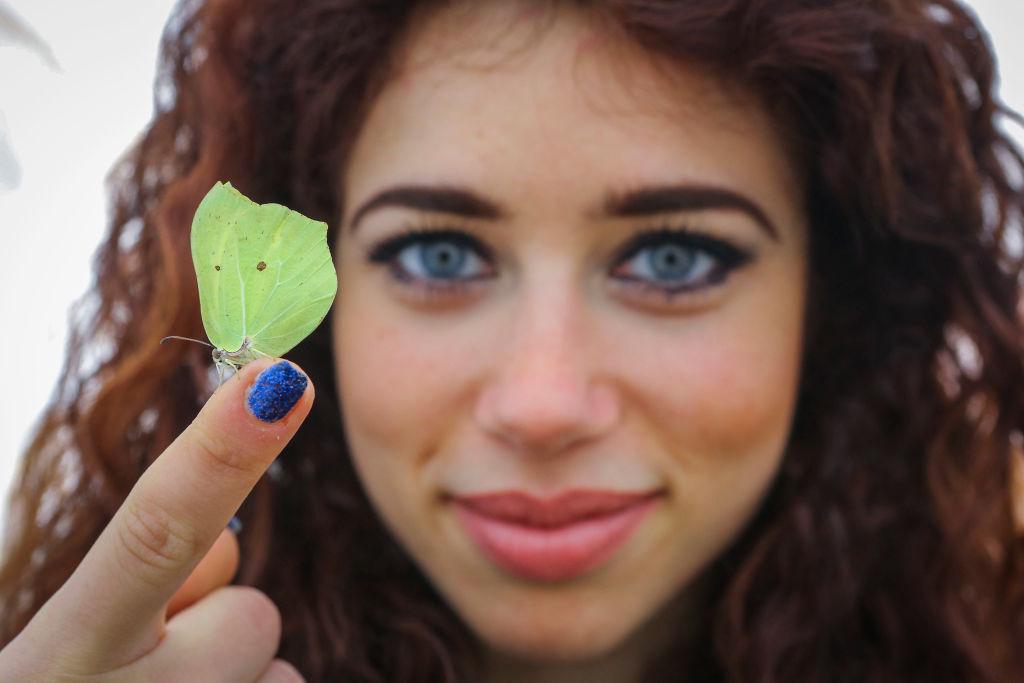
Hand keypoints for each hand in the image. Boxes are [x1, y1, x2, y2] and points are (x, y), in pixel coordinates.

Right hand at [0, 357, 311, 681]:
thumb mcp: (68, 649)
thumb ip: (142, 582)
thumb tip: (224, 539)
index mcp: (58, 657)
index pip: (152, 534)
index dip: (220, 453)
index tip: (279, 379)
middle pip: (249, 616)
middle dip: (215, 633)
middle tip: (144, 680)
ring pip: (277, 673)